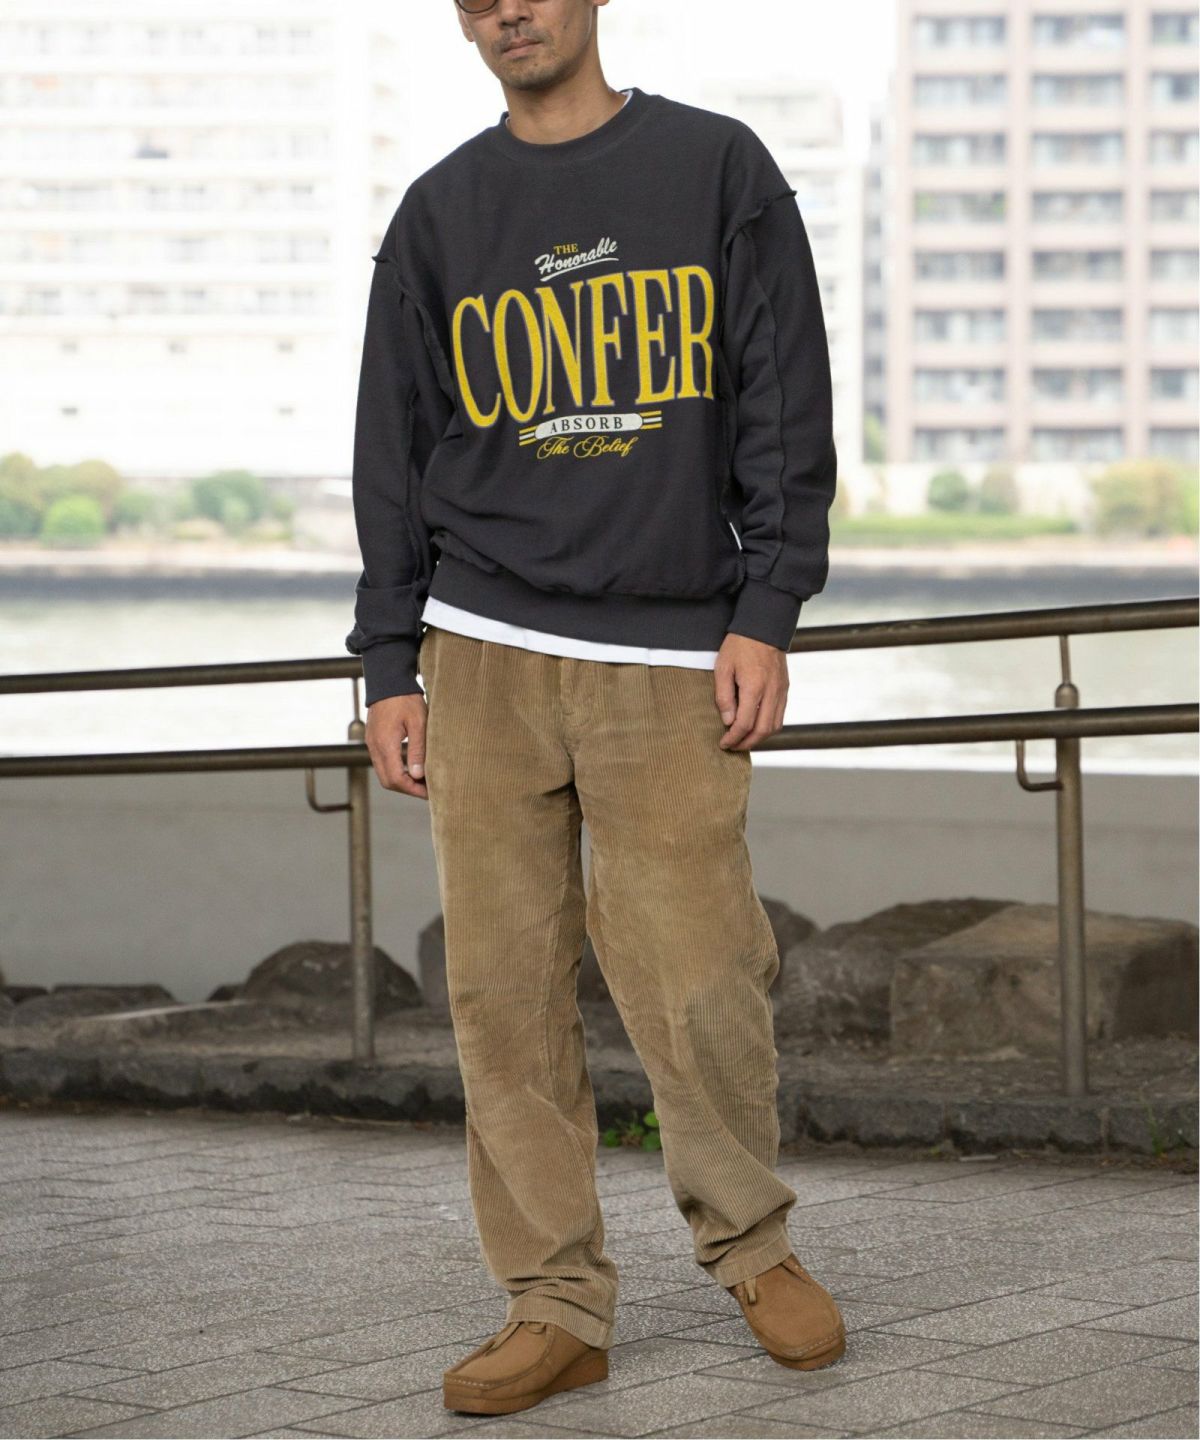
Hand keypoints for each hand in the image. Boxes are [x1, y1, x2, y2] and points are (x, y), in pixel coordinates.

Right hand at [364, 692, 427, 798]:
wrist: (388, 680)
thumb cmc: (406, 699)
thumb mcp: (419, 723)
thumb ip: (418, 750)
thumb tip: (419, 775)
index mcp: (386, 744)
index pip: (396, 779)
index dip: (413, 790)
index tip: (429, 792)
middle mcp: (375, 747)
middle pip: (388, 781)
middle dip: (407, 789)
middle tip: (427, 790)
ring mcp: (371, 744)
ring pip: (384, 773)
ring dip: (401, 780)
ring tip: (422, 780)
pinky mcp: (373, 740)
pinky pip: (382, 763)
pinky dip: (396, 770)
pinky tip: (411, 767)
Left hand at [714, 633, 788, 750]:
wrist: (764, 627)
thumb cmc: (739, 645)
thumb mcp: (723, 667)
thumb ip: (724, 696)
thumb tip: (728, 721)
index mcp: (754, 687)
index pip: (745, 724)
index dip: (733, 738)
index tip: (723, 743)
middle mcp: (771, 692)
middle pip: (762, 730)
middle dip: (747, 743)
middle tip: (733, 747)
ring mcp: (781, 691)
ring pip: (774, 726)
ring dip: (759, 738)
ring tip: (744, 739)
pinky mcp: (785, 688)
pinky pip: (780, 715)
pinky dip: (768, 726)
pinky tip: (756, 726)